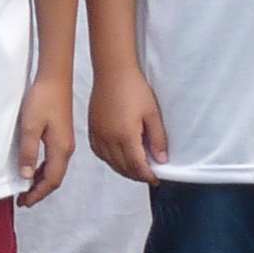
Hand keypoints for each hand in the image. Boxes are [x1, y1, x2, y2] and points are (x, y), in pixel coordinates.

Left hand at [15, 72, 77, 206]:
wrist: (55, 78)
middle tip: (23, 200)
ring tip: (26, 189)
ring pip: (55, 170)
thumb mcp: (30, 126)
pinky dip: (44, 170)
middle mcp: (67, 148)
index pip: (51, 180)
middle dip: (40, 191)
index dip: (38, 194)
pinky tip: (34, 170)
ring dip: (41, 181)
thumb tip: (27, 176)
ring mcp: (66, 142)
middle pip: (55, 178)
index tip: (24, 202)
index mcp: (60, 148)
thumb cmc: (42, 99)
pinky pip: (54, 160)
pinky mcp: (62, 135)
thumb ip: (28, 152)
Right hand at [88, 62, 168, 182]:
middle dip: (137, 175)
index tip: (156, 179)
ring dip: (123, 170)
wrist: (112, 72)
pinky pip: (99, 153)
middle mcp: (109, 139)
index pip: (137, 165)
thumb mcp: (152, 113)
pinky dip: (109, 161)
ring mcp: (98, 135)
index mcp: (126, 136)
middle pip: (123, 167)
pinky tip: (117, 159)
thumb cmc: (135, 89)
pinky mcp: (92, 129)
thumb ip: (157, 139)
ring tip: (135, 170)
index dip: (147, 175)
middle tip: (148, 176)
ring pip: (110, 162)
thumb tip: (161, 160)